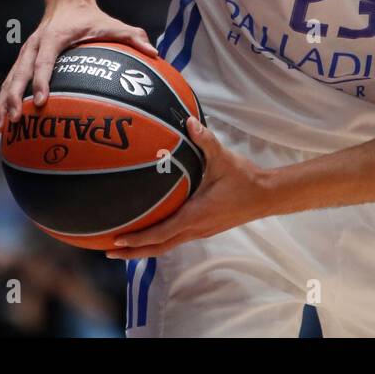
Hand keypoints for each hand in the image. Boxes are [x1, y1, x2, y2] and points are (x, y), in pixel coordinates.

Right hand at [0, 0, 159, 132]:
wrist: (68, 1)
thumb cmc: (93, 18)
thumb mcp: (114, 25)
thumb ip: (134, 37)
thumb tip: (155, 54)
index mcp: (54, 37)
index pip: (45, 61)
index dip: (42, 81)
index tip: (41, 101)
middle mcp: (35, 45)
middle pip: (19, 73)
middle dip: (14, 97)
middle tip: (15, 121)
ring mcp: (26, 53)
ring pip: (10, 79)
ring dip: (3, 102)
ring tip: (3, 128)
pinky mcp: (23, 60)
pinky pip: (10, 81)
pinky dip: (4, 100)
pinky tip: (2, 121)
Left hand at [108, 117, 271, 259]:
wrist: (266, 196)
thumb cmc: (245, 178)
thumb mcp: (224, 158)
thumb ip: (205, 140)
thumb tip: (188, 121)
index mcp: (196, 215)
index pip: (162, 233)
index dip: (139, 239)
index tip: (117, 241)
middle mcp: (196, 228)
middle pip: (159, 248)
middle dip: (133, 252)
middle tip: (108, 250)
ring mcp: (201, 232)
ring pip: (167, 246)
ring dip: (144, 249)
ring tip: (122, 246)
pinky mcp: (205, 230)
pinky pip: (176, 240)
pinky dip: (159, 241)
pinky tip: (150, 233)